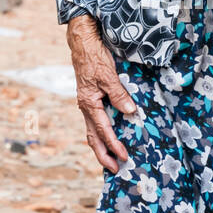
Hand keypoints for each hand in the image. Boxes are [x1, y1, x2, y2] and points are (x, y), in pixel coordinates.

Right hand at [67, 15, 137, 172]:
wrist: (82, 43)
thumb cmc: (94, 57)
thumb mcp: (108, 75)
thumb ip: (118, 94)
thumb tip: (130, 112)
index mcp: (89, 103)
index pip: (102, 130)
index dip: (114, 144)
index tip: (124, 157)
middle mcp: (85, 107)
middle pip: (92, 138)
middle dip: (103, 155)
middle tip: (115, 169)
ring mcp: (86, 104)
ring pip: (91, 132)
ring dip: (101, 148)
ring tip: (110, 161)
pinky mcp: (90, 100)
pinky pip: (94, 122)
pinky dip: (100, 135)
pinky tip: (108, 139)